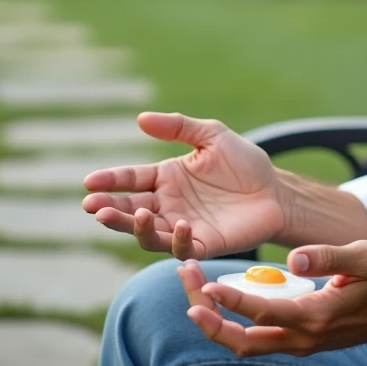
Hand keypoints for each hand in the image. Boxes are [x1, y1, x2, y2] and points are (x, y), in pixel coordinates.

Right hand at [82, 112, 285, 258]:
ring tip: (134, 213)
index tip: (89, 182)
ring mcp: (183, 226)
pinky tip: (179, 224)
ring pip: (148, 233)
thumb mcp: (212, 135)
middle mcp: (168, 204)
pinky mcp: (204, 243)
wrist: (276, 191)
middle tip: (94, 207)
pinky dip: (177, 238)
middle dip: (110, 209)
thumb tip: (141, 119)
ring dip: (135, 227)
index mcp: (166, 178)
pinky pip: (182, 246)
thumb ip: (179, 127)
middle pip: (130, 209)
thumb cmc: (245, 163)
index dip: (110, 181)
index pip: (130, 179)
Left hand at [179, 241, 366, 356]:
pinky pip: (258, 340)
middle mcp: (303, 337)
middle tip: (188, 287)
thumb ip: (328, 257)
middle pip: (242, 342)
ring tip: (196, 292)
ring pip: (246, 345)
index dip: (230, 299)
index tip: (204, 282)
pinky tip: (223, 298)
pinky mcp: (300, 341)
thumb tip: (294, 257)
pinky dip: (235, 324)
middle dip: (209, 318)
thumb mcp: (364, 258)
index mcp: (315, 316)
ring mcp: (301, 343)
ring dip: (217, 324)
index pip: (262, 312)